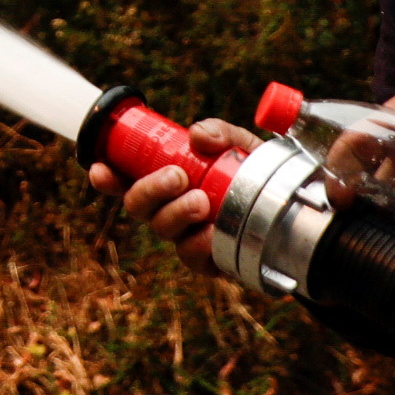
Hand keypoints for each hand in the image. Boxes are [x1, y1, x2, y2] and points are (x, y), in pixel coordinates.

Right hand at [85, 118, 246, 251]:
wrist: (293, 212)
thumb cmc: (258, 175)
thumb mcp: (242, 145)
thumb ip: (221, 133)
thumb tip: (197, 136)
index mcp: (168, 179)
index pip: (125, 178)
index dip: (107, 176)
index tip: (101, 168)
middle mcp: (169, 207)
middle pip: (137, 204)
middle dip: (150, 189)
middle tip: (177, 176)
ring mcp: (185, 234)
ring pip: (161, 229)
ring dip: (175, 214)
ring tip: (202, 202)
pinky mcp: (207, 260)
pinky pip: (191, 257)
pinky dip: (199, 245)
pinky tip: (213, 232)